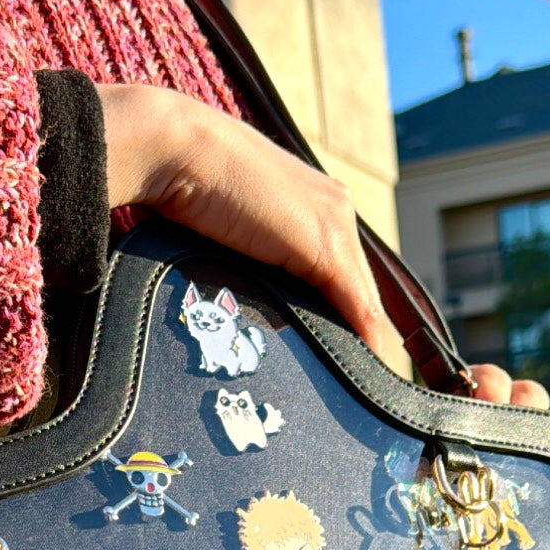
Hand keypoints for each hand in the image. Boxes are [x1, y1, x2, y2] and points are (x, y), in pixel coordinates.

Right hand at [97, 84, 549, 409]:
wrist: (173, 149)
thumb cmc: (179, 187)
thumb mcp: (224, 235)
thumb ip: (247, 262)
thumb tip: (243, 305)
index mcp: (314, 205)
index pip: (342, 277)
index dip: (348, 322)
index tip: (347, 362)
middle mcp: (335, 211)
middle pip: (362, 294)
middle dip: (365, 343)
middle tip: (370, 394)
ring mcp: (334, 225)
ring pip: (366, 305)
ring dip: (371, 353)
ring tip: (375, 400)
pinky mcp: (324, 245)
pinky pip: (357, 308)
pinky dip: (368, 346)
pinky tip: (376, 381)